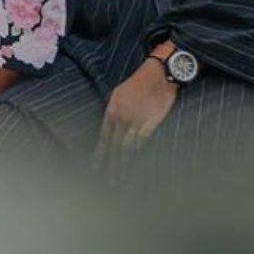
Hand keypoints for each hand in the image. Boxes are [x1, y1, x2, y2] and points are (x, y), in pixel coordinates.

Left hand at [93, 54, 177, 177]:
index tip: (95, 166)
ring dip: (122, 163)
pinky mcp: (151, 123)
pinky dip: (137, 154)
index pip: (103, 137)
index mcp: (112, 110)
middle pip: (113, 146)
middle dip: (110, 164)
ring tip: (120, 177)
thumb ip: (114, 112)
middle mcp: (121, 117)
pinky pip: (141, 142)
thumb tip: (111, 128)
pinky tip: (134, 164)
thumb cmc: (139, 82)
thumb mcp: (119, 94)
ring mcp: (136, 121)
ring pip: (126, 147)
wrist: (158, 74)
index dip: (100, 153)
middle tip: (108, 179)